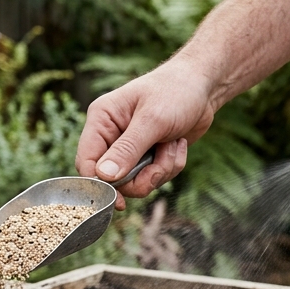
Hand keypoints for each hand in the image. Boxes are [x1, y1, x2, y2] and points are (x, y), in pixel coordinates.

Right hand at [76, 58, 217, 210]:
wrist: (204, 87)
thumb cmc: (176, 91)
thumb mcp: (152, 120)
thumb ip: (128, 149)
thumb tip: (105, 176)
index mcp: (101, 120)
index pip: (86, 161)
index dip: (99, 184)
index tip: (119, 200)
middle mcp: (111, 136)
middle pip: (111, 179)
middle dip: (141, 177)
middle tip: (159, 166)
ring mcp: (129, 148)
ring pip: (135, 182)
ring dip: (159, 170)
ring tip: (172, 147)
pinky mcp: (147, 156)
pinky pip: (152, 178)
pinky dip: (169, 166)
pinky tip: (177, 145)